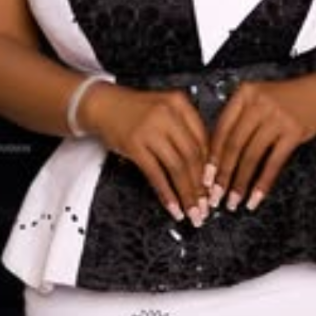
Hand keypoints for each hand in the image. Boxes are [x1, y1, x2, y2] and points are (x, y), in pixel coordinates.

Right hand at [81, 82, 209, 225]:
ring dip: (186, 193)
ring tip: (192, 211)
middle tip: (205, 205)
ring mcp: (150, 129)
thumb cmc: (135, 110)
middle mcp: (167, 114)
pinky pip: (155, 174)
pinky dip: (166, 193)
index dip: (210, 167)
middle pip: (192, 155)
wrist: (103, 104)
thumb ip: (183, 130)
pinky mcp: (133, 144)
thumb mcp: (164, 110)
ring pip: (177, 167)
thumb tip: (203, 167)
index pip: (203, 139)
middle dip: (201, 185)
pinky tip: (173, 206)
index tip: (212, 186)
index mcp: (179, 103)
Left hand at [205, 75, 315, 212]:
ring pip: (252, 156)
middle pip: (234, 144)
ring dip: (241, 183)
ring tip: (234, 201)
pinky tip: (255, 198)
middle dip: (223, 174)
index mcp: (244, 94)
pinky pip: (274, 163)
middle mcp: (258, 103)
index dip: (211, 156)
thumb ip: (236, 119)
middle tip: (215, 195)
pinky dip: (263, 183)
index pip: (222, 128)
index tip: (204, 178)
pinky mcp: (294, 132)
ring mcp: (277, 117)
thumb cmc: (280, 100)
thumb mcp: (255, 99)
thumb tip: (212, 157)